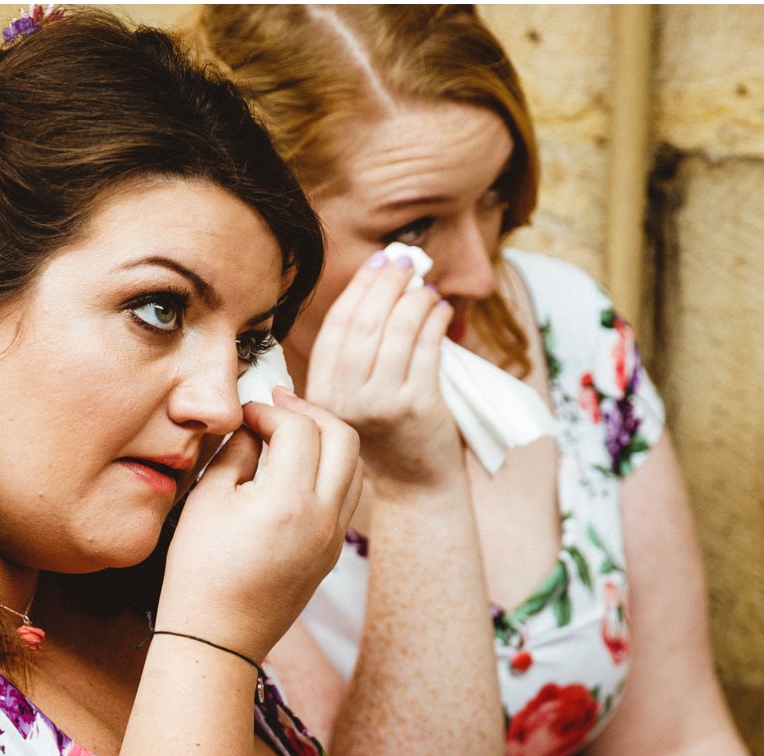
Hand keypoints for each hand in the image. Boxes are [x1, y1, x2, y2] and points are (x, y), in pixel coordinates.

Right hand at [159, 390, 361, 661]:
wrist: (217, 637)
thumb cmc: (200, 573)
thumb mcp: (207, 502)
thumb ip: (234, 454)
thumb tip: (252, 427)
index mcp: (289, 501)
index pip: (298, 428)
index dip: (269, 411)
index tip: (246, 413)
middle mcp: (323, 517)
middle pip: (343, 436)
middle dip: (310, 411)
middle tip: (278, 406)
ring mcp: (333, 537)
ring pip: (354, 466)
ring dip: (328, 439)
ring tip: (292, 432)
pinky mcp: (332, 552)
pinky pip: (348, 496)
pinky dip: (332, 470)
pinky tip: (300, 469)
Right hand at [302, 248, 460, 490]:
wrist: (414, 487)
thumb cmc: (388, 438)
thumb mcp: (353, 401)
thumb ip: (353, 358)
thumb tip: (374, 288)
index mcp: (322, 394)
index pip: (336, 328)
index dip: (357, 290)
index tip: (376, 264)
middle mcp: (345, 399)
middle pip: (364, 323)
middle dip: (387, 283)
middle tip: (404, 260)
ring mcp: (380, 403)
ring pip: (396, 330)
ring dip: (414, 298)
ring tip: (426, 285)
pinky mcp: (416, 405)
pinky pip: (426, 347)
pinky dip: (435, 320)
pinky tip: (441, 309)